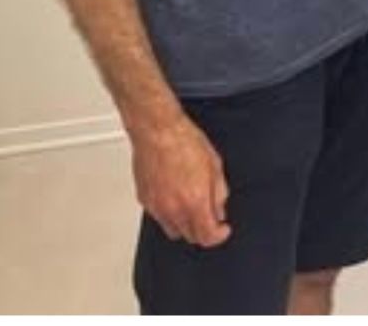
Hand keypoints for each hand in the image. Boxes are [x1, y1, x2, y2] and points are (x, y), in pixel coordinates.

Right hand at [131, 115, 230, 246]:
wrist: (157, 130)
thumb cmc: (184, 141)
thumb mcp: (215, 165)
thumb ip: (219, 193)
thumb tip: (219, 209)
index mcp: (195, 201)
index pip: (208, 236)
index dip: (219, 236)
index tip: (223, 229)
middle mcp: (174, 209)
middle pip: (190, 237)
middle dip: (203, 230)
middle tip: (210, 217)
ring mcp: (157, 206)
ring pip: (173, 230)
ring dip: (185, 225)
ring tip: (192, 207)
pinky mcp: (144, 200)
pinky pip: (158, 217)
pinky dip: (169, 214)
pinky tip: (175, 198)